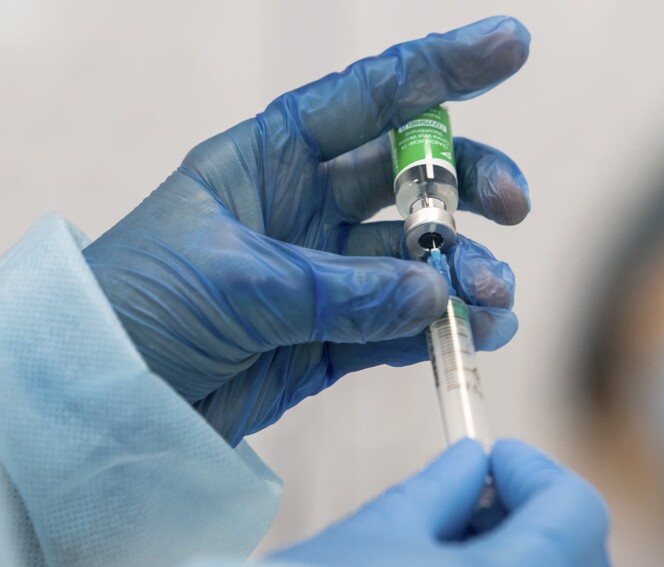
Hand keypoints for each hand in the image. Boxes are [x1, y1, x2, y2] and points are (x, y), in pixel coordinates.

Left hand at [82, 17, 530, 444]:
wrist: (103, 398)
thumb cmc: (138, 306)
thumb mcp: (233, 279)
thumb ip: (339, 288)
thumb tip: (434, 292)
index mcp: (270, 158)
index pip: (368, 99)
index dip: (440, 69)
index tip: (510, 47)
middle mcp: (305, 208)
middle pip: (410, 178)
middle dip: (468, 184)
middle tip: (513, 204)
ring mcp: (325, 275)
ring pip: (416, 259)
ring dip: (464, 271)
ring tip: (493, 296)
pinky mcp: (333, 338)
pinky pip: (402, 326)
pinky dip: (442, 329)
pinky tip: (482, 332)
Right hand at [272, 439, 610, 566]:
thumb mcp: (378, 531)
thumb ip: (441, 486)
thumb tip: (472, 460)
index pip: (575, 511)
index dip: (536, 471)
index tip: (494, 454)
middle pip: (580, 552)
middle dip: (535, 510)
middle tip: (479, 491)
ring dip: (525, 547)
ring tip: (459, 535)